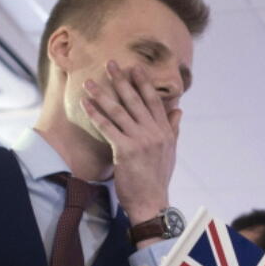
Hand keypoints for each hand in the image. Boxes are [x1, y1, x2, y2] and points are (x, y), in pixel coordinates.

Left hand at [80, 60, 180, 223]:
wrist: (151, 201)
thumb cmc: (158, 178)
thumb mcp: (171, 152)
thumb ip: (173, 129)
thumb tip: (178, 110)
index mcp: (165, 131)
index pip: (154, 101)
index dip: (144, 83)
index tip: (135, 67)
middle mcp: (154, 133)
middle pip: (136, 100)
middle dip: (122, 80)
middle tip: (110, 63)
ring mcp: (140, 140)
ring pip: (119, 111)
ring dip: (103, 94)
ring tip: (90, 82)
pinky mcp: (125, 150)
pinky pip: (108, 127)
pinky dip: (96, 114)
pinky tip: (86, 104)